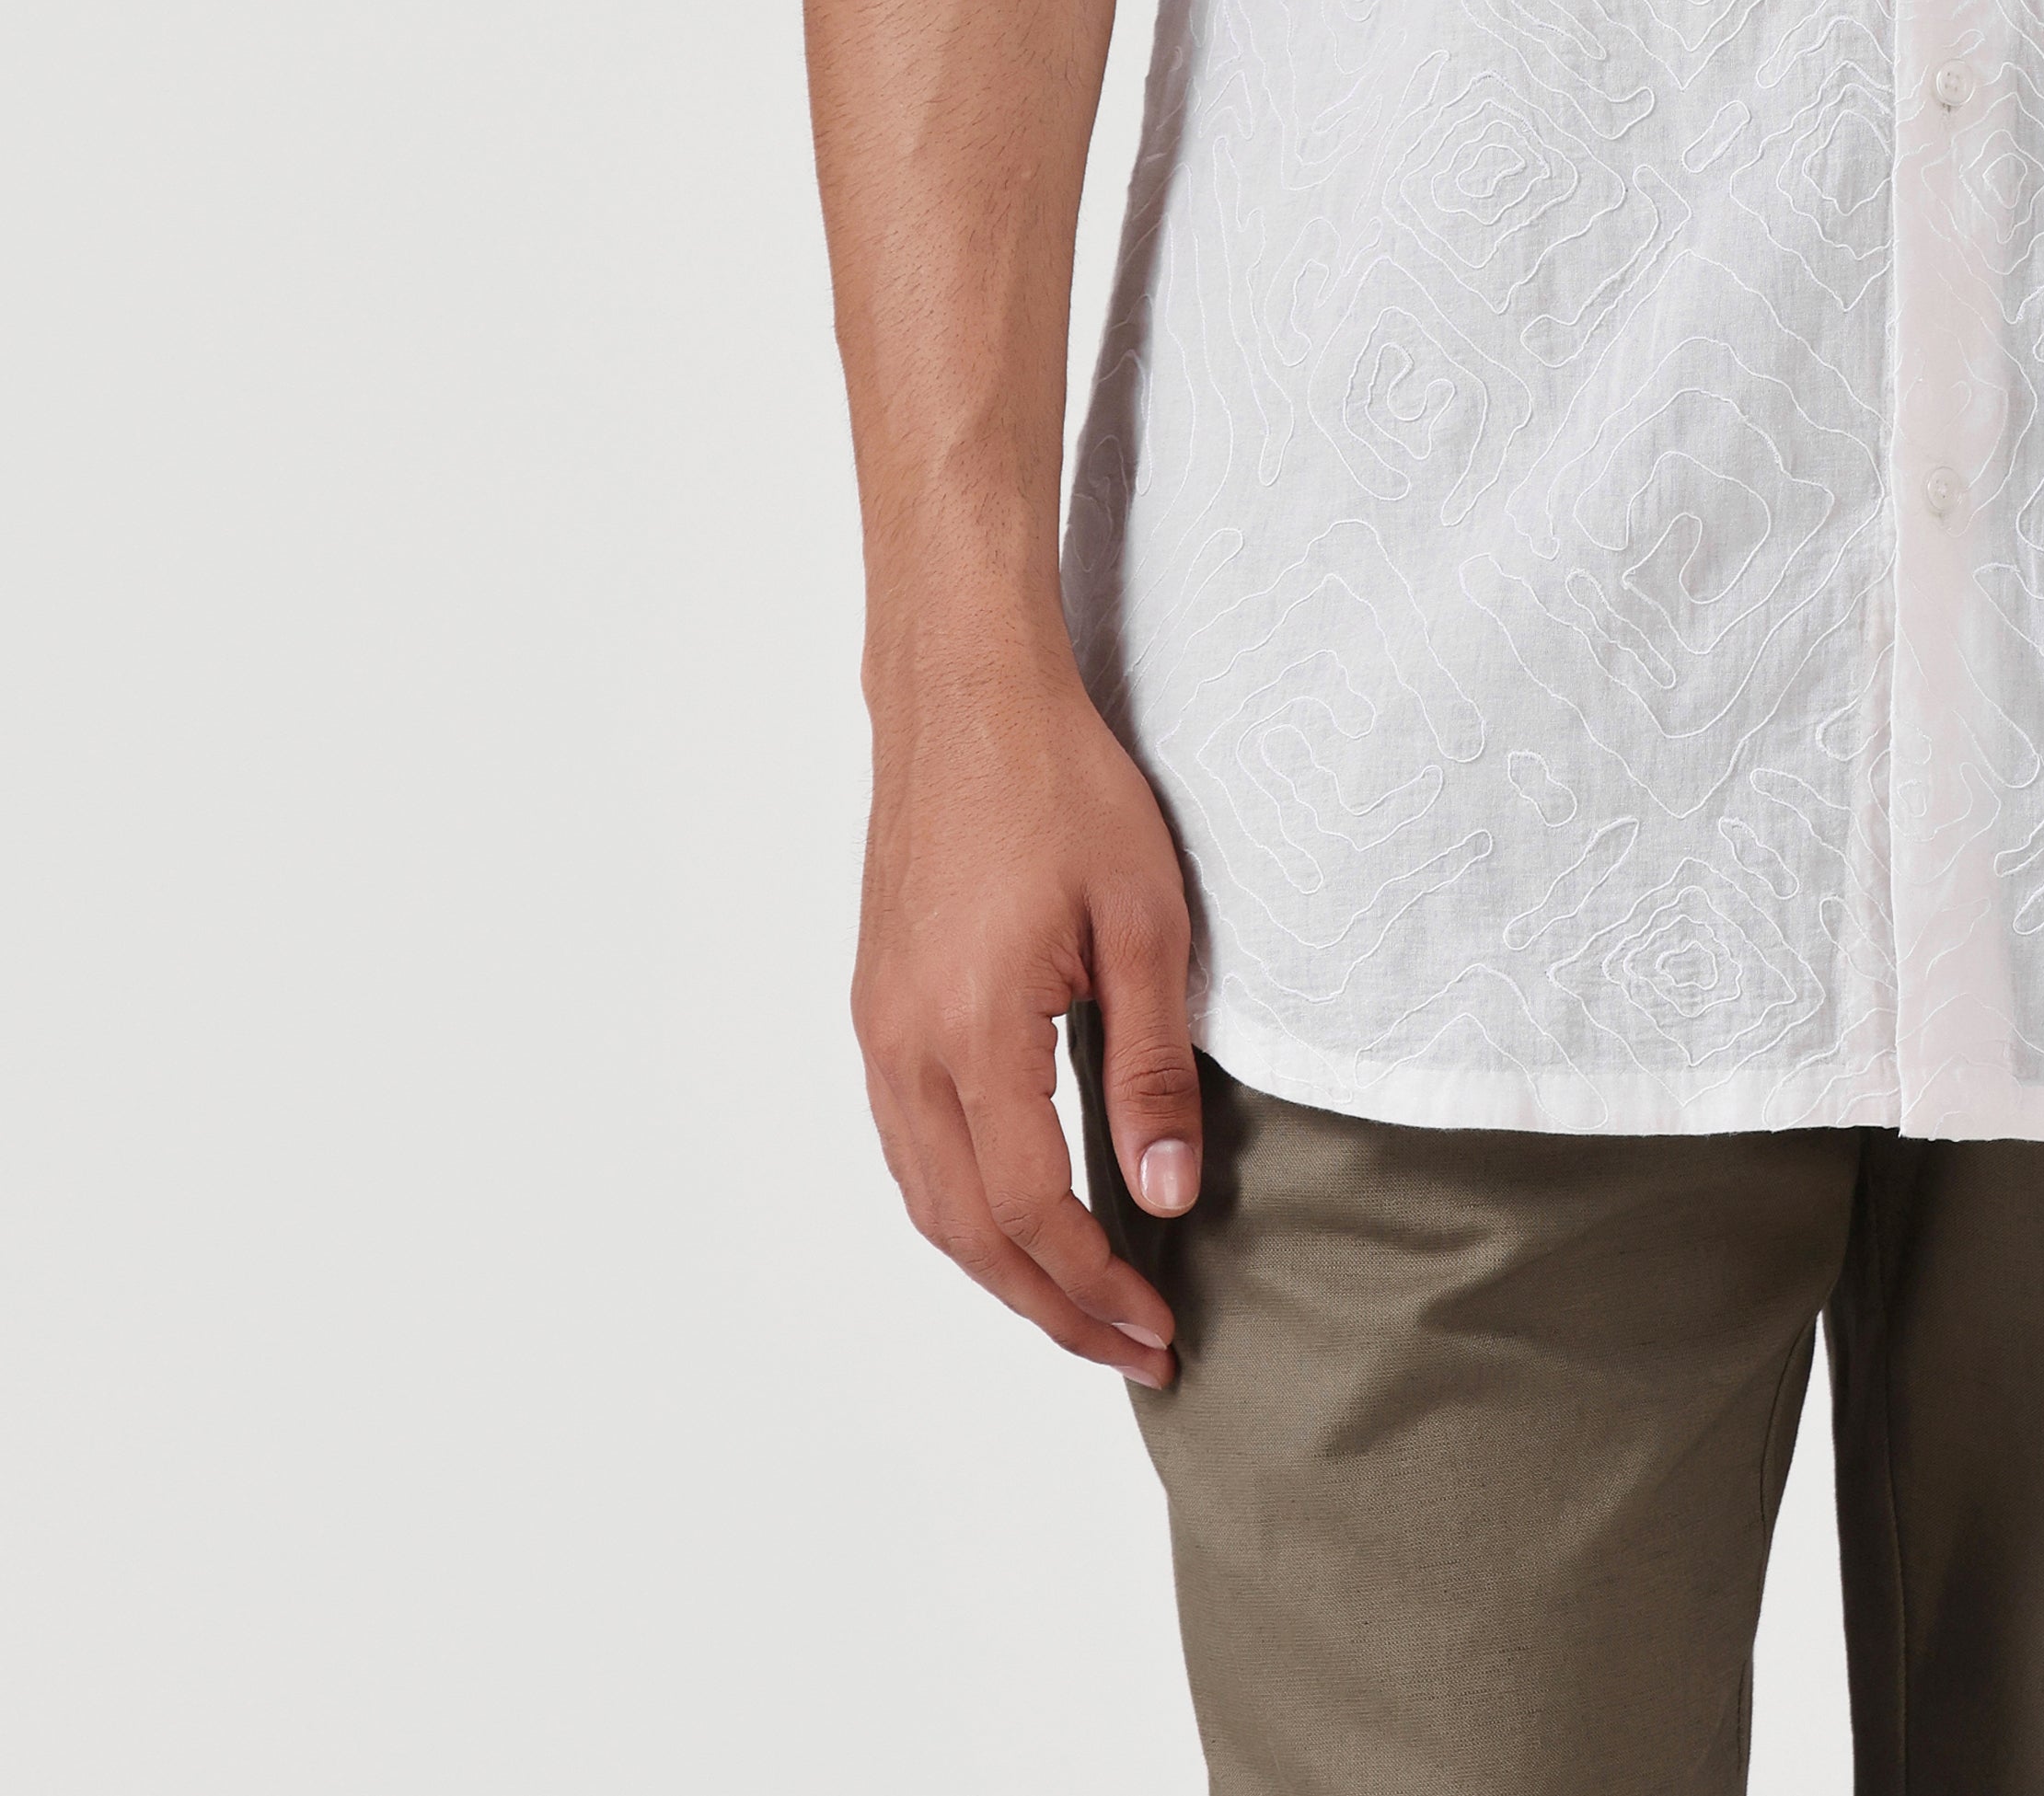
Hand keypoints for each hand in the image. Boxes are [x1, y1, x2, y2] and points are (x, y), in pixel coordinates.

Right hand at [852, 624, 1203, 1381]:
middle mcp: (905, 1046)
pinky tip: (1020, 1214)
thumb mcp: (1144, 921)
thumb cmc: (1063, 786)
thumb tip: (1165, 1200)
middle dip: (1050, 1305)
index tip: (1158, 1331)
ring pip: (927, 1198)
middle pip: (966, 1230)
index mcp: (974, 1030)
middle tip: (1132, 1347)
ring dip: (1002, 1267)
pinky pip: (909, 1145)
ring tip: (1082, 1303)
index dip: (1094, 1288)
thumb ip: (1153, 1069)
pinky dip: (963, 1206)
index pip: (1030, 1210)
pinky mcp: (877, 1006)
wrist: (966, 696)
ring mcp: (879, 1028)